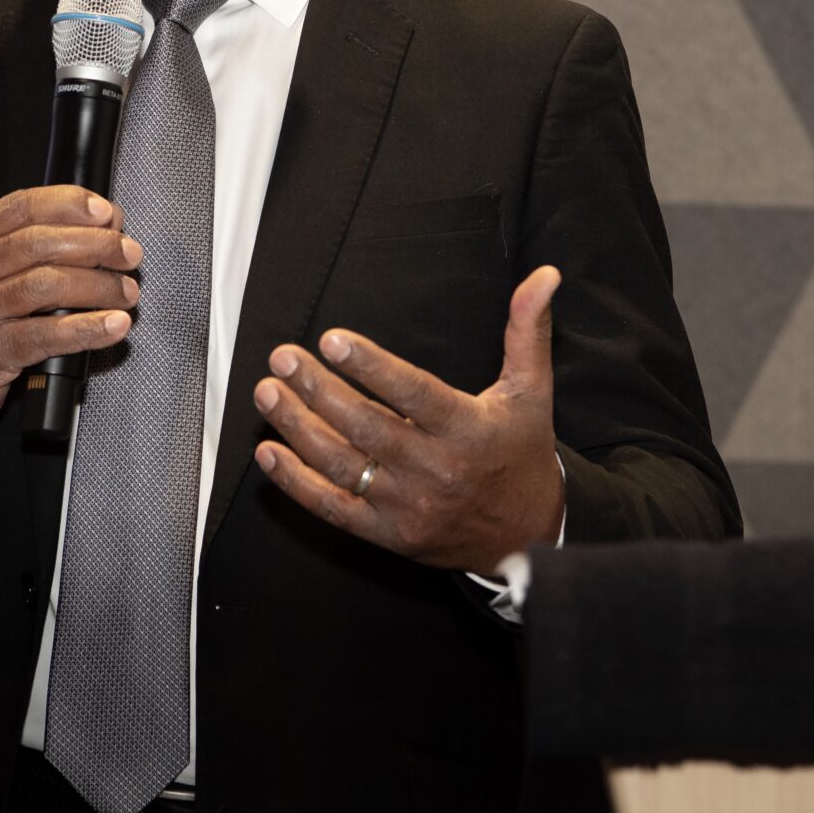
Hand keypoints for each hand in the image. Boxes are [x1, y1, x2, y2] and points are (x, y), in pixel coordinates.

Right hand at [0, 185, 141, 466]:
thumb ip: (22, 248)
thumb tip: (97, 226)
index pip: (22, 206)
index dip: (71, 204)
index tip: (108, 213)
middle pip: (39, 242)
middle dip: (96, 244)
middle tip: (129, 254)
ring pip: (47, 285)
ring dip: (99, 285)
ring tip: (127, 292)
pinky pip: (46, 335)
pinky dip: (88, 328)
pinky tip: (113, 326)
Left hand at [253, 266, 564, 573]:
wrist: (528, 536)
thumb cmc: (522, 453)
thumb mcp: (532, 390)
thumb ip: (528, 330)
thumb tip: (543, 276)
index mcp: (468, 430)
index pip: (413, 394)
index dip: (371, 367)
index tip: (333, 341)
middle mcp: (436, 470)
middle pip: (367, 428)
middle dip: (319, 391)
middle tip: (283, 358)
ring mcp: (409, 506)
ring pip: (343, 466)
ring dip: (299, 428)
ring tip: (269, 393)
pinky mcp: (389, 534)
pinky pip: (334, 509)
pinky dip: (297, 484)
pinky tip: (270, 453)